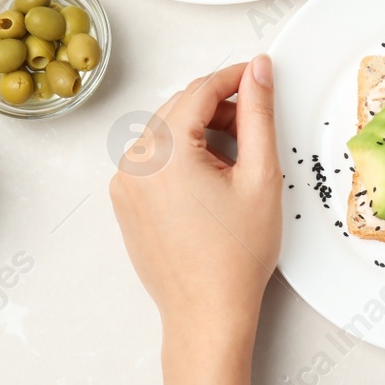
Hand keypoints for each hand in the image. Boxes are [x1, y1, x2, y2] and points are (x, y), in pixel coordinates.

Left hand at [110, 57, 280, 335]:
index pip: (199, 91)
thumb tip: (257, 70)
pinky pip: (154, 159)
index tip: (258, 73)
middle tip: (255, 123)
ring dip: (200, 131)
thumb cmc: (235, 257)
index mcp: (163, 153)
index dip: (233, 77)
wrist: (206, 314)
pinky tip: (211, 180)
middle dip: (218, 106)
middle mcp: (134, 163)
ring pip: (166, 132)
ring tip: (236, 160)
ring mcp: (124, 183)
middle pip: (179, 108)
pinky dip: (181, 155)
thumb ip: (258, 114)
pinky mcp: (125, 201)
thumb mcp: (260, 176)